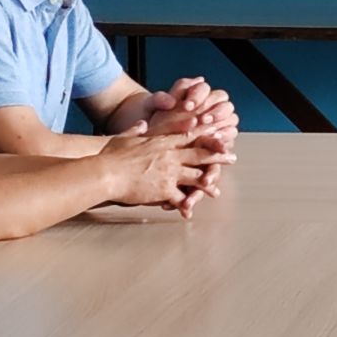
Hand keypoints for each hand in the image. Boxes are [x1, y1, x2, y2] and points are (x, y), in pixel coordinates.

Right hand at [103, 131, 235, 217]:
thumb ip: (135, 130)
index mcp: (162, 141)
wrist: (105, 173)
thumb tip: (140, 123)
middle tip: (231, 157)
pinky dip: (185, 206)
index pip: (190, 136)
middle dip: (218, 156)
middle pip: (201, 154)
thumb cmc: (110, 156)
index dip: (206, 134)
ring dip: (207, 184)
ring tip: (216, 190)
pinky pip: (180, 199)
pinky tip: (189, 213)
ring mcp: (170, 173)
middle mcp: (170, 156)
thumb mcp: (124, 138)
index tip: (219, 134)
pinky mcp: (164, 190)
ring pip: (196, 177)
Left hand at [148, 78, 239, 148]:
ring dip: (222, 122)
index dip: (197, 95)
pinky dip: (225, 139)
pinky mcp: (219, 136)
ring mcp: (216, 120)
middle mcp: (207, 104)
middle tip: (203, 119)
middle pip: (221, 98)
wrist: (152, 142)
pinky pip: (229, 134)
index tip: (187, 106)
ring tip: (211, 133)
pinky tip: (217, 144)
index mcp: (193, 92)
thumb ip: (158, 100)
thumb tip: (170, 100)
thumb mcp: (150, 108)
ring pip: (230, 115)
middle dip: (213, 108)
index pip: (202, 87)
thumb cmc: (153, 120)